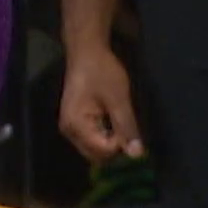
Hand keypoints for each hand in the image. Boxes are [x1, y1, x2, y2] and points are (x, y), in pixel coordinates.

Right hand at [59, 45, 146, 163]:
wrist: (86, 51)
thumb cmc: (102, 71)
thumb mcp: (118, 99)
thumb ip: (126, 127)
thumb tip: (137, 154)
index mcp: (76, 125)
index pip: (103, 151)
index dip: (121, 144)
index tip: (129, 126)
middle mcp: (69, 131)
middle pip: (96, 155)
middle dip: (115, 148)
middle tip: (127, 126)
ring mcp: (70, 128)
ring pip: (95, 150)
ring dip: (111, 142)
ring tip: (120, 122)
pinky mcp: (75, 123)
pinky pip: (92, 140)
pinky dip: (105, 136)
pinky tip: (112, 121)